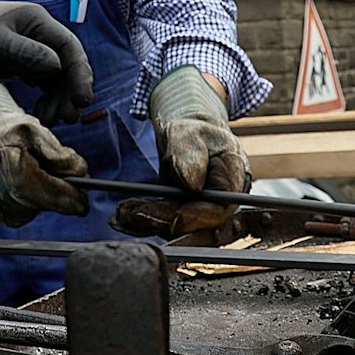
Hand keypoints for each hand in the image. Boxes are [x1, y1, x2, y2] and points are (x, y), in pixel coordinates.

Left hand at [0, 0, 94, 122]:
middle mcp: (41, 35)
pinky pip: (44, 83)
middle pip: (68, 65)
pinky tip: (41, 114)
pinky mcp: (26, 64)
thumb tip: (56, 68)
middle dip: (70, 92)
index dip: (80, 73)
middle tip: (68, 118)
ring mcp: (35, 50)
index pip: (69, 48)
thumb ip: (24, 54)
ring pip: (57, 78)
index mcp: (38, 22)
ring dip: (59, 99)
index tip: (83, 100)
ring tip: (50, 120)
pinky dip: (46, 99)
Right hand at [0, 77, 90, 226]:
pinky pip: (17, 211)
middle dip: (57, 194)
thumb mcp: (36, 131)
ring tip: (35, 172)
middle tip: (61, 178)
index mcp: (14, 170)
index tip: (83, 202)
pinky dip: (25, 199)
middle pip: (43, 205)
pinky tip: (22, 181)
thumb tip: (79, 172)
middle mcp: (0, 192)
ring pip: (31, 210)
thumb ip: (59, 153)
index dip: (72, 199)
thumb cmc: (6, 129)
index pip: (52, 195)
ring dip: (40, 196)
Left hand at [110, 68, 250, 237]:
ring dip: (149, 222)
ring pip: (177, 224)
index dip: (199, 217)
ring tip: (121, 215)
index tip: (176, 218)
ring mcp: (203, 209)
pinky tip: (122, 218)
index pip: (220, 207)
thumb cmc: (192, 130)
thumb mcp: (187, 133)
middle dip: (164, 221)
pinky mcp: (184, 212)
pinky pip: (166, 221)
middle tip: (135, 216)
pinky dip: (144, 220)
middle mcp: (221, 199)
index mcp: (233, 176)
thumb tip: (193, 185)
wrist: (185, 134)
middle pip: (196, 221)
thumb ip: (190, 156)